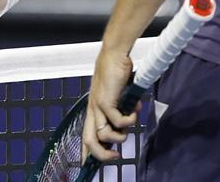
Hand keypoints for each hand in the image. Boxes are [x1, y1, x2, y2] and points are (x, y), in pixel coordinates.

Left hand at [82, 47, 138, 161]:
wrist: (114, 54)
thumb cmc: (116, 72)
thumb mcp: (115, 95)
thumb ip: (118, 109)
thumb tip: (127, 123)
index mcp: (93, 110)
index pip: (85, 135)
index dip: (86, 152)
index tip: (87, 164)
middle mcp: (92, 110)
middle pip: (90, 141)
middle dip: (102, 155)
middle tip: (116, 156)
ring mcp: (97, 105)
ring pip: (104, 135)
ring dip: (121, 135)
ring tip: (130, 124)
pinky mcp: (106, 100)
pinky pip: (118, 121)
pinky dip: (129, 119)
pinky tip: (134, 110)